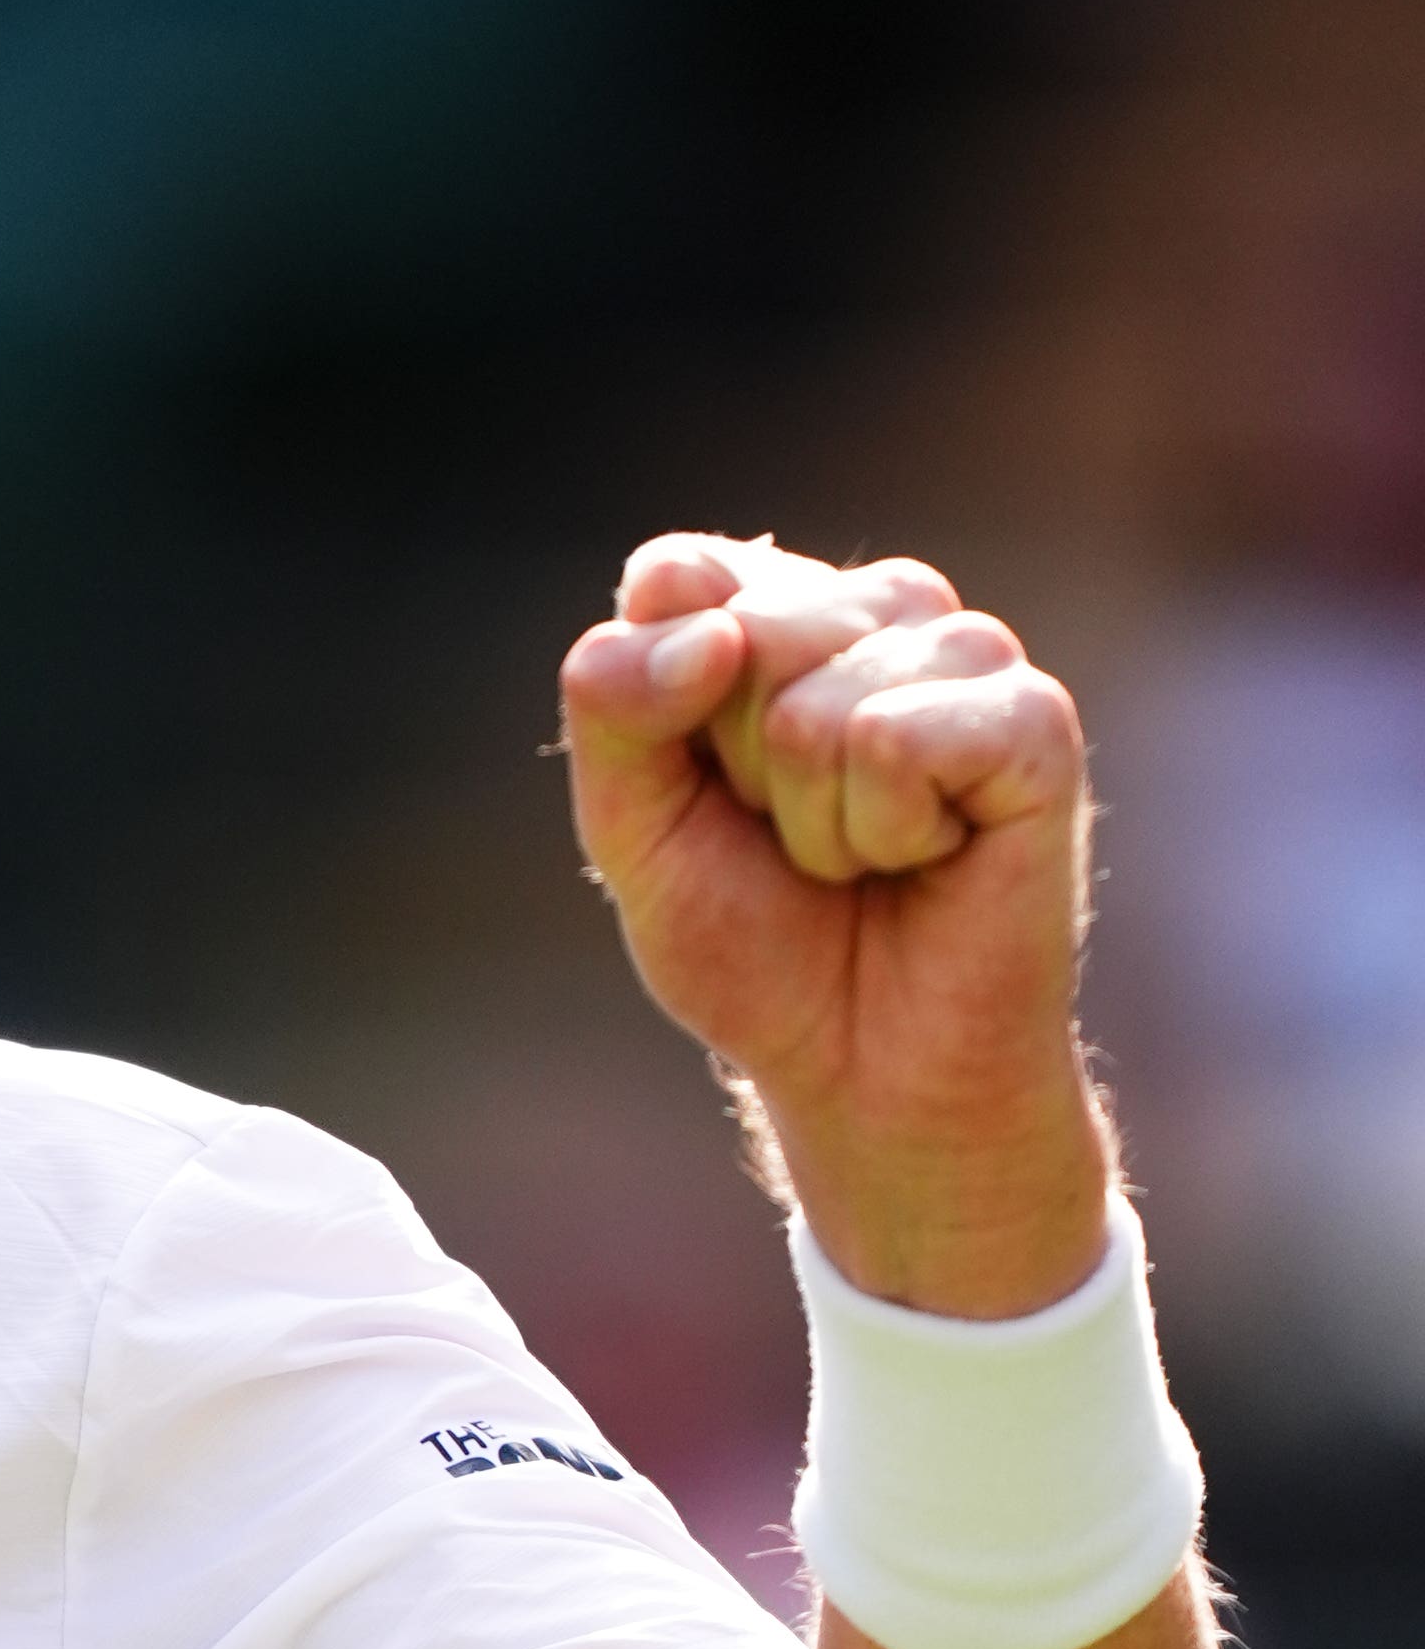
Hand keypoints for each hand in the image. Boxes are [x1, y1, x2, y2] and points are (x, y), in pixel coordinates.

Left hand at [558, 534, 1111, 1316]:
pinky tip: (931, 857)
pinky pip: (898, 740)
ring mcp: (968, 655)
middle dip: (741, 770)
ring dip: (814, 818)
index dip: (662, 705)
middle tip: (799, 839)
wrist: (864, 1070)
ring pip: (814, 701)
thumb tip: (714, 630)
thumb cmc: (756, 943)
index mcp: (774, 607)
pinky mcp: (1036, 723)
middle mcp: (878, 608)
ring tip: (865, 855)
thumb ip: (613, 707)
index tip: (711, 788)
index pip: (675, 577)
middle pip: (742, 632)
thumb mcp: (630, 828)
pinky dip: (884, 830)